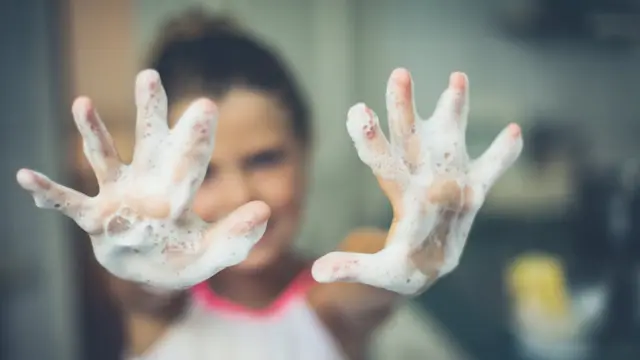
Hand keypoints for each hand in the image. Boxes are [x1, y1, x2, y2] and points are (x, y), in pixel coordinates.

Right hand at [16, 70, 269, 289]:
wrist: (152, 273)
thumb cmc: (183, 258)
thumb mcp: (214, 253)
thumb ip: (237, 236)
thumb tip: (265, 209)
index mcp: (180, 190)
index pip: (192, 160)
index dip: (197, 136)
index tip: (206, 106)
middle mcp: (149, 183)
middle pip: (150, 142)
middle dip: (150, 111)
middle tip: (149, 77)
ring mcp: (119, 197)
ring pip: (106, 158)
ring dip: (93, 133)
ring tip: (83, 102)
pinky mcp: (96, 217)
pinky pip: (70, 203)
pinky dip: (50, 192)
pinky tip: (26, 177)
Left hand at [312, 69, 522, 294]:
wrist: (428, 268)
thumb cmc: (400, 269)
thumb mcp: (377, 271)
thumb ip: (352, 266)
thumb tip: (316, 271)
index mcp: (401, 194)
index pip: (382, 162)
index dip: (370, 139)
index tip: (357, 111)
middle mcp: (422, 178)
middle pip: (411, 138)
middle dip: (405, 108)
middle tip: (399, 74)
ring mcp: (449, 181)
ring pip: (451, 139)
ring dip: (455, 110)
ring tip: (457, 76)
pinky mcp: (473, 193)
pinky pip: (490, 171)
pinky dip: (503, 155)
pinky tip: (514, 131)